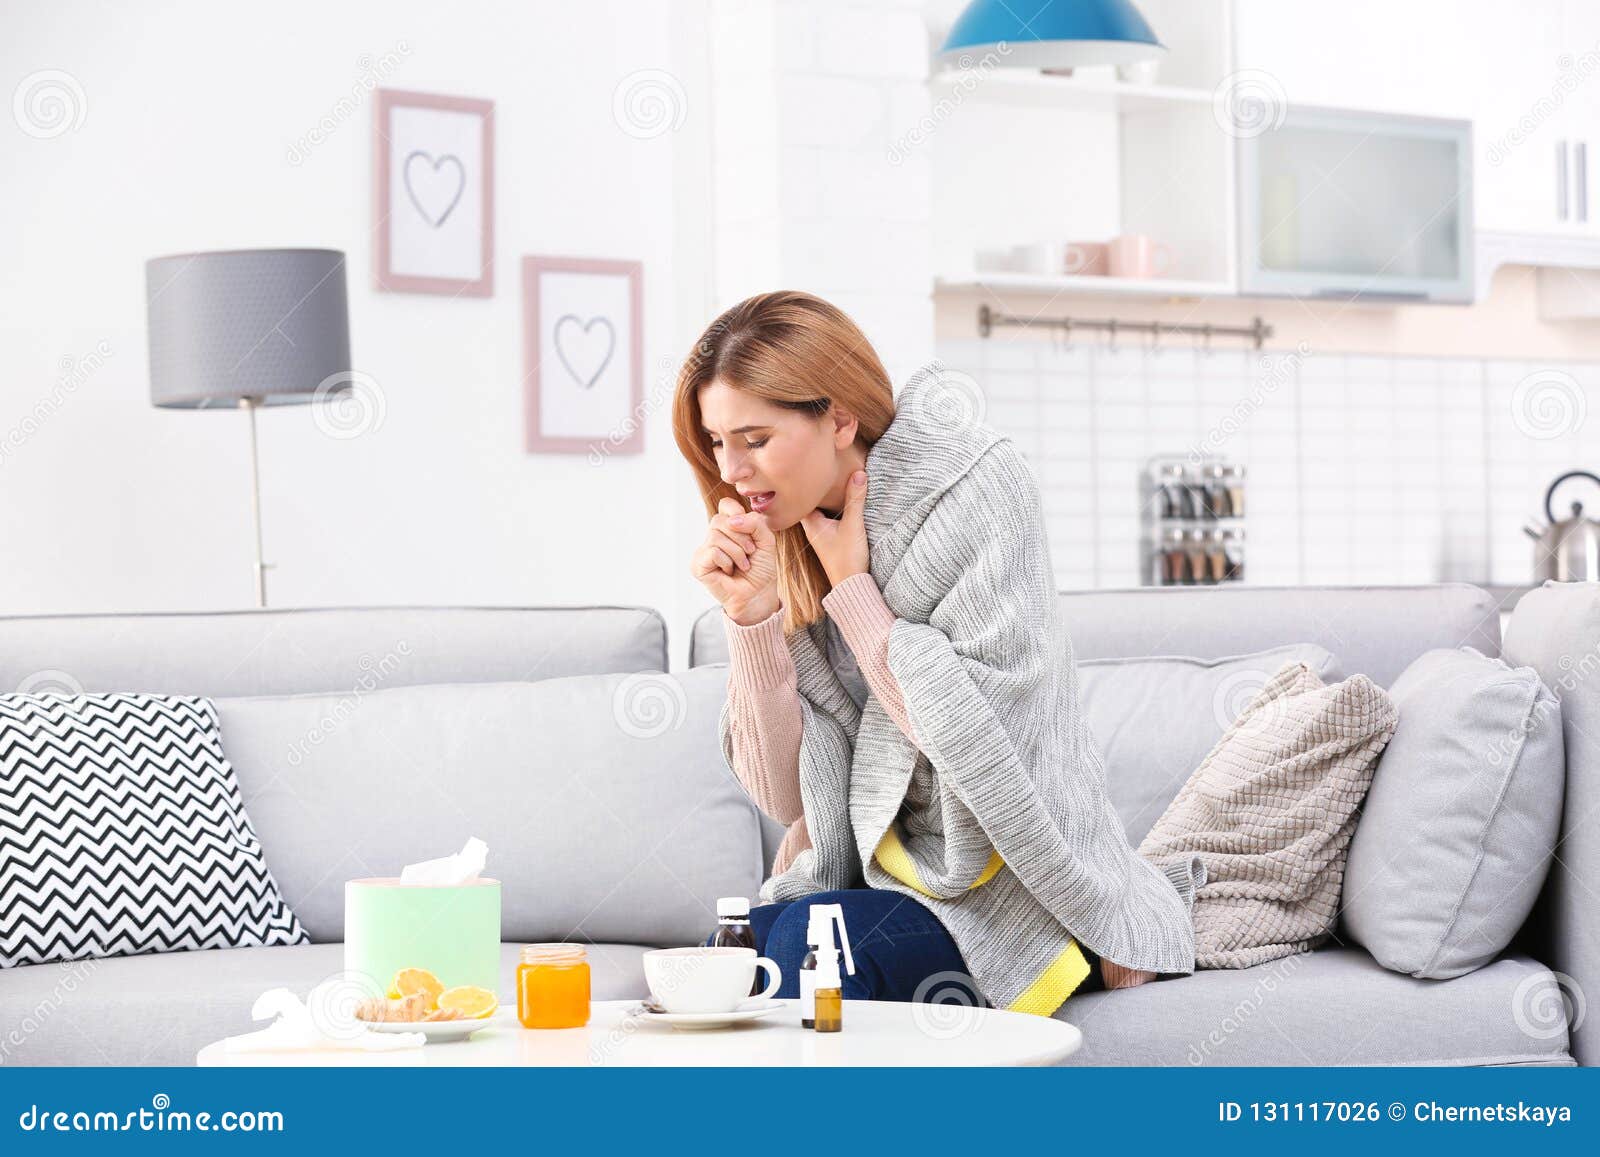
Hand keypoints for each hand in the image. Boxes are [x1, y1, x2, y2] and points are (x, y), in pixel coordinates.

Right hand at [691, 497, 780, 624]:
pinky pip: (713, 551)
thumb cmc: (761, 568)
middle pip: (720, 520)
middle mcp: (713, 536)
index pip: (726, 505)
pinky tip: (729, 572)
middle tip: (750, 553)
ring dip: (736, 552)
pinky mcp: (698, 564)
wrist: (758, 594)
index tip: (750, 530)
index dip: (738, 513)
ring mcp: (704, 550)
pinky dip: (727, 562)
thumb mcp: (766, 540)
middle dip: (741, 537)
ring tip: (742, 565)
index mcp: (729, 527)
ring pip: (716, 536)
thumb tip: (733, 520)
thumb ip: (755, 523)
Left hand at [800, 470, 868, 587]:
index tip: (810, 467)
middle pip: (811, 501)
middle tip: (825, 468)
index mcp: (810, 523)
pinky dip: (835, 508)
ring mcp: (821, 534)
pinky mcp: (831, 539)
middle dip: (818, 488)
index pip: (802, 496)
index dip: (805, 482)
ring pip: (821, 510)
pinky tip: (845, 501)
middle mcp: (812, 528)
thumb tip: (859, 473)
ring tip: (835, 479)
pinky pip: (830, 518)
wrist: (852, 585)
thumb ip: (855, 499)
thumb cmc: (847, 558)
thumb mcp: (853, 524)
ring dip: (828, 498)